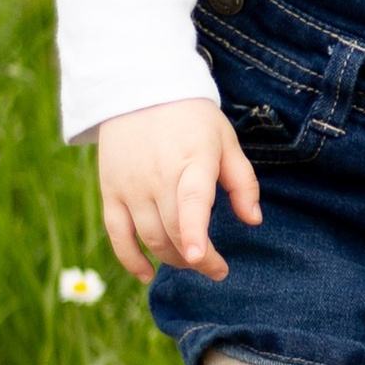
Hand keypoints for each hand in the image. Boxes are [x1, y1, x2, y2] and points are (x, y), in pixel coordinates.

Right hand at [96, 98, 261, 282]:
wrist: (138, 89)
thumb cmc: (192, 119)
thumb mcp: (225, 140)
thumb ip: (242, 182)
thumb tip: (253, 220)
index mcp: (192, 160)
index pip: (191, 202)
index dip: (195, 233)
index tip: (201, 258)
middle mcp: (157, 176)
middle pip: (174, 231)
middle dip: (198, 259)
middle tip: (216, 268)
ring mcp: (131, 186)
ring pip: (150, 238)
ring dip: (172, 260)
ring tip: (191, 261)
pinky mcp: (111, 191)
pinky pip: (117, 235)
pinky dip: (131, 259)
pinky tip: (147, 274)